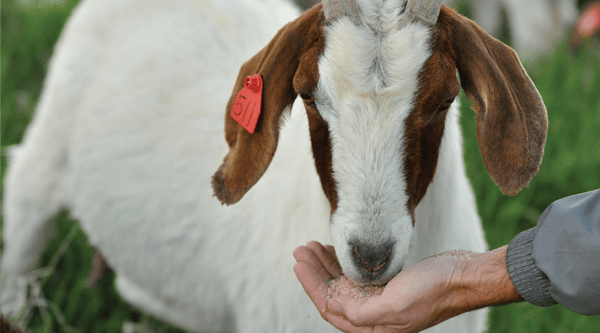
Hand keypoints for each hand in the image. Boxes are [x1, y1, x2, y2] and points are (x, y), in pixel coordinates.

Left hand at [294, 242, 519, 332]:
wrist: (462, 276)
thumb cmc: (433, 290)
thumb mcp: (396, 303)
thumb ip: (363, 312)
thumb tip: (335, 309)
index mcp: (373, 327)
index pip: (329, 307)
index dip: (311, 284)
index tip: (299, 261)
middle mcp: (373, 317)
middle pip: (332, 295)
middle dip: (315, 272)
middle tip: (302, 249)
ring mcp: (380, 300)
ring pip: (343, 285)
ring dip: (326, 266)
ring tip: (313, 246)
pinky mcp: (387, 286)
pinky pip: (357, 277)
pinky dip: (344, 264)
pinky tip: (336, 252)